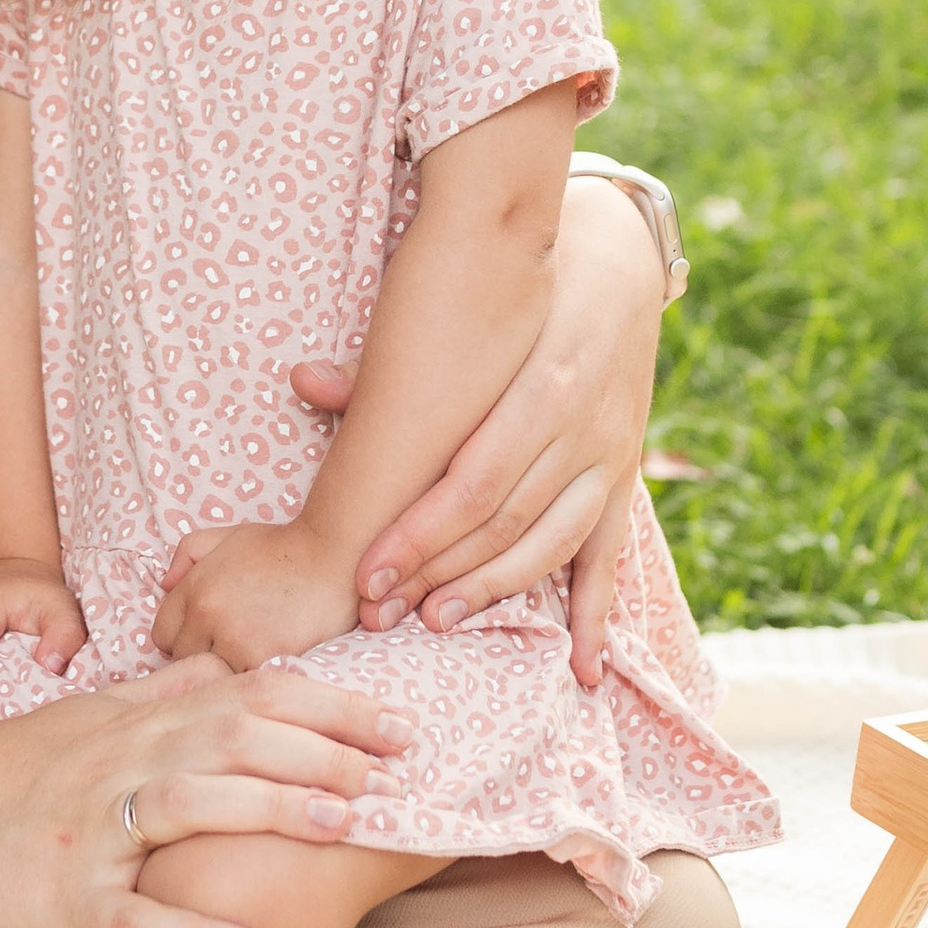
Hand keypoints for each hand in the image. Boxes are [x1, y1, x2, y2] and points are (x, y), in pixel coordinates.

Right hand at [0, 656, 417, 927]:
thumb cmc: (12, 767)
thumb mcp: (90, 715)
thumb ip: (161, 691)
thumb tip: (227, 663)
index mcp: (139, 724)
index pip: (250, 695)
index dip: (330, 705)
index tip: (401, 723)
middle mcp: (123, 766)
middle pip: (233, 738)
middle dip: (322, 751)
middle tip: (400, 770)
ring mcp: (94, 832)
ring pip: (189, 808)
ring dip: (271, 814)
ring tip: (345, 831)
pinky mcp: (68, 900)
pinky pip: (136, 918)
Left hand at [147, 518, 355, 671]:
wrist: (335, 555)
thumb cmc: (283, 547)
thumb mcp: (227, 536)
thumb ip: (187, 554)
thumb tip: (164, 585)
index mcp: (195, 589)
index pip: (161, 635)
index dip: (182, 637)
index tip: (203, 637)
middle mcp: (208, 616)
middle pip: (184, 662)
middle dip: (203, 657)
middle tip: (231, 648)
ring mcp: (237, 642)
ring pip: (214, 678)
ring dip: (227, 672)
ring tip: (249, 658)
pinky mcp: (266, 660)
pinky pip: (245, 685)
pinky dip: (253, 679)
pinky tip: (267, 665)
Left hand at [287, 173, 662, 672]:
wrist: (615, 258)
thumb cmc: (518, 288)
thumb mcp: (466, 309)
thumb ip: (393, 362)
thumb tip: (303, 382)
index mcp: (543, 385)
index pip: (473, 483)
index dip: (419, 538)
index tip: (367, 577)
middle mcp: (582, 428)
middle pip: (505, 524)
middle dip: (438, 573)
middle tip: (380, 615)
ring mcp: (609, 456)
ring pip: (551, 545)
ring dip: (494, 592)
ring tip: (436, 623)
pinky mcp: (624, 474)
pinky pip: (610, 556)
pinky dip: (599, 617)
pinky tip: (584, 669)